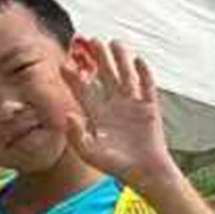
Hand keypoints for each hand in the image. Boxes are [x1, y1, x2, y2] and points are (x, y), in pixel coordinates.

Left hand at [64, 37, 173, 186]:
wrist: (144, 173)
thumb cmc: (116, 165)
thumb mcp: (90, 153)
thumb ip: (76, 136)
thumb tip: (67, 115)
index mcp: (97, 114)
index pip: (83, 90)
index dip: (74, 77)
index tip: (65, 63)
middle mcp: (113, 105)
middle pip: (104, 76)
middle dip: (98, 59)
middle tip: (90, 40)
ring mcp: (132, 104)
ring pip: (125, 75)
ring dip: (120, 60)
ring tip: (114, 42)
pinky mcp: (149, 107)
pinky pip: (147, 86)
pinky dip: (144, 73)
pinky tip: (138, 60)